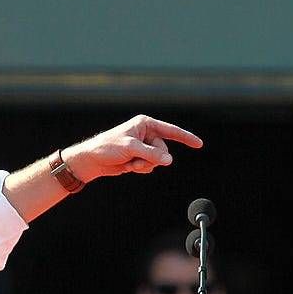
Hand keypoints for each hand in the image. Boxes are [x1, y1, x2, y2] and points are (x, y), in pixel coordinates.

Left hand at [64, 115, 202, 182]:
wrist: (92, 160)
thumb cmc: (107, 147)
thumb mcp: (131, 148)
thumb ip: (151, 154)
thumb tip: (169, 161)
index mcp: (145, 124)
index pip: (170, 131)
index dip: (185, 138)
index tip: (199, 144)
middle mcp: (146, 134)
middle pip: (164, 150)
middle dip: (152, 158)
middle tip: (136, 158)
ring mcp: (143, 147)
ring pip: (158, 161)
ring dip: (145, 165)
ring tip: (130, 163)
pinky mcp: (139, 158)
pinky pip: (150, 166)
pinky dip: (141, 169)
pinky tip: (128, 166)